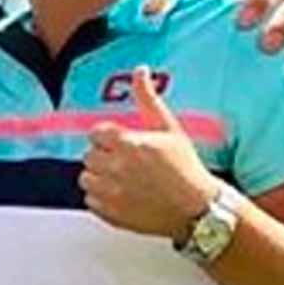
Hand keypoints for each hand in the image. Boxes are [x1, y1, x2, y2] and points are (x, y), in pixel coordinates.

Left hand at [80, 67, 216, 240]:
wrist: (197, 208)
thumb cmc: (186, 167)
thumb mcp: (169, 128)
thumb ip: (148, 98)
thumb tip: (140, 70)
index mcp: (128, 144)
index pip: (96, 133)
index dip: (109, 137)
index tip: (123, 142)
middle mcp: (116, 168)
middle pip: (89, 155)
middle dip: (104, 155)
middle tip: (126, 161)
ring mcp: (112, 193)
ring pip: (86, 178)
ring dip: (100, 177)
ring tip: (122, 178)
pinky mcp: (111, 214)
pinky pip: (90, 201)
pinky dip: (102, 198)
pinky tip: (122, 194)